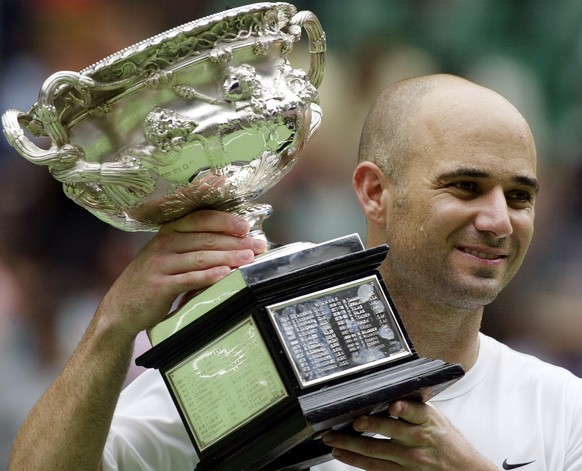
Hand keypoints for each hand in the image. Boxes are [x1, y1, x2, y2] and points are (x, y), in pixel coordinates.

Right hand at [98, 210, 266, 337]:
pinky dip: (209, 276)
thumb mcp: (170, 255)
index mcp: (168, 231)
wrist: (122, 307)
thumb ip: (194, 246)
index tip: (247, 226)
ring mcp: (160, 264)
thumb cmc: (154, 279)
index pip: (200, 218)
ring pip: (201, 257)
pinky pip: (189, 278)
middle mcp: (163, 243)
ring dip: (228, 257)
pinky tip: (225, 273)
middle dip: (236, 241)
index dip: (225, 220)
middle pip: (206, 238)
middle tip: (258, 246)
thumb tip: (234, 242)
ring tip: (248, 259)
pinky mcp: (159, 285)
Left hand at [322, 399, 495, 469]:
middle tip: (348, 421)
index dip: (402, 408)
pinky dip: (357, 461)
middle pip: (389, 432)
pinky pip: (376, 469)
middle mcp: (418, 440)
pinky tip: (343, 455)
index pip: (414, 412)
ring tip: (333, 440)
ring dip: (351, 446)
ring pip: (376, 453)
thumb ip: (413, 406)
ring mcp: (410, 460)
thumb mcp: (436, 418)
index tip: (392, 405)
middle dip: (366, 425)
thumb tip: (388, 392)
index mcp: (427, 421)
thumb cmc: (447, 441)